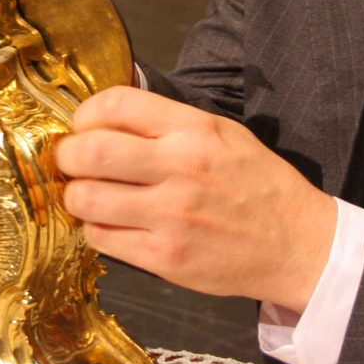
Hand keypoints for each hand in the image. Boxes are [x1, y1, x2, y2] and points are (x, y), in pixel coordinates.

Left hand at [55, 87, 336, 311]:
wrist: (296, 243)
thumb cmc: (257, 184)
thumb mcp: (223, 133)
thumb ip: (169, 123)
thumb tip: (107, 120)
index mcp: (194, 129)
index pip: (116, 104)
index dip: (85, 114)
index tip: (83, 126)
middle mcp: (180, 167)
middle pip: (90, 151)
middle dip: (67, 155)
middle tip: (70, 161)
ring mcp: (170, 216)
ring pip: (86, 199)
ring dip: (77, 196)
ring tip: (89, 195)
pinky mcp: (164, 258)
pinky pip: (101, 239)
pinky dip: (95, 229)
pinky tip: (111, 224)